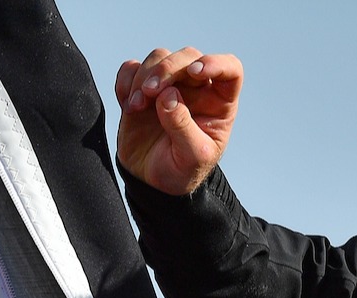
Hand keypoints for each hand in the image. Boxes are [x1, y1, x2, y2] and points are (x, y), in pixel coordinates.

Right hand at [113, 47, 241, 195]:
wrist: (152, 182)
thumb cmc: (180, 171)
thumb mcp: (191, 158)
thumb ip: (183, 127)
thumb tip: (168, 95)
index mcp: (219, 103)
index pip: (230, 69)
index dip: (215, 63)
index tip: (195, 72)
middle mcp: (196, 88)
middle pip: (188, 57)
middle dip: (167, 69)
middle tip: (150, 92)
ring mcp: (168, 85)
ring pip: (160, 57)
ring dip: (144, 76)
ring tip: (136, 106)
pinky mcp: (142, 89)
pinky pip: (132, 69)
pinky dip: (126, 81)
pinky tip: (128, 105)